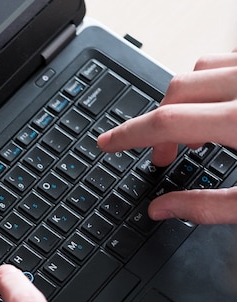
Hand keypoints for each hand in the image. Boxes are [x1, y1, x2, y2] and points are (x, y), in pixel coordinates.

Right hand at [97, 50, 236, 223]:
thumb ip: (208, 207)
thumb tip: (162, 210)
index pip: (166, 123)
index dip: (129, 134)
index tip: (108, 143)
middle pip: (177, 93)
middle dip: (159, 124)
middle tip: (165, 155)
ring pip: (200, 68)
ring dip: (185, 98)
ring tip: (196, 129)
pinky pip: (227, 58)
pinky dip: (212, 78)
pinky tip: (219, 103)